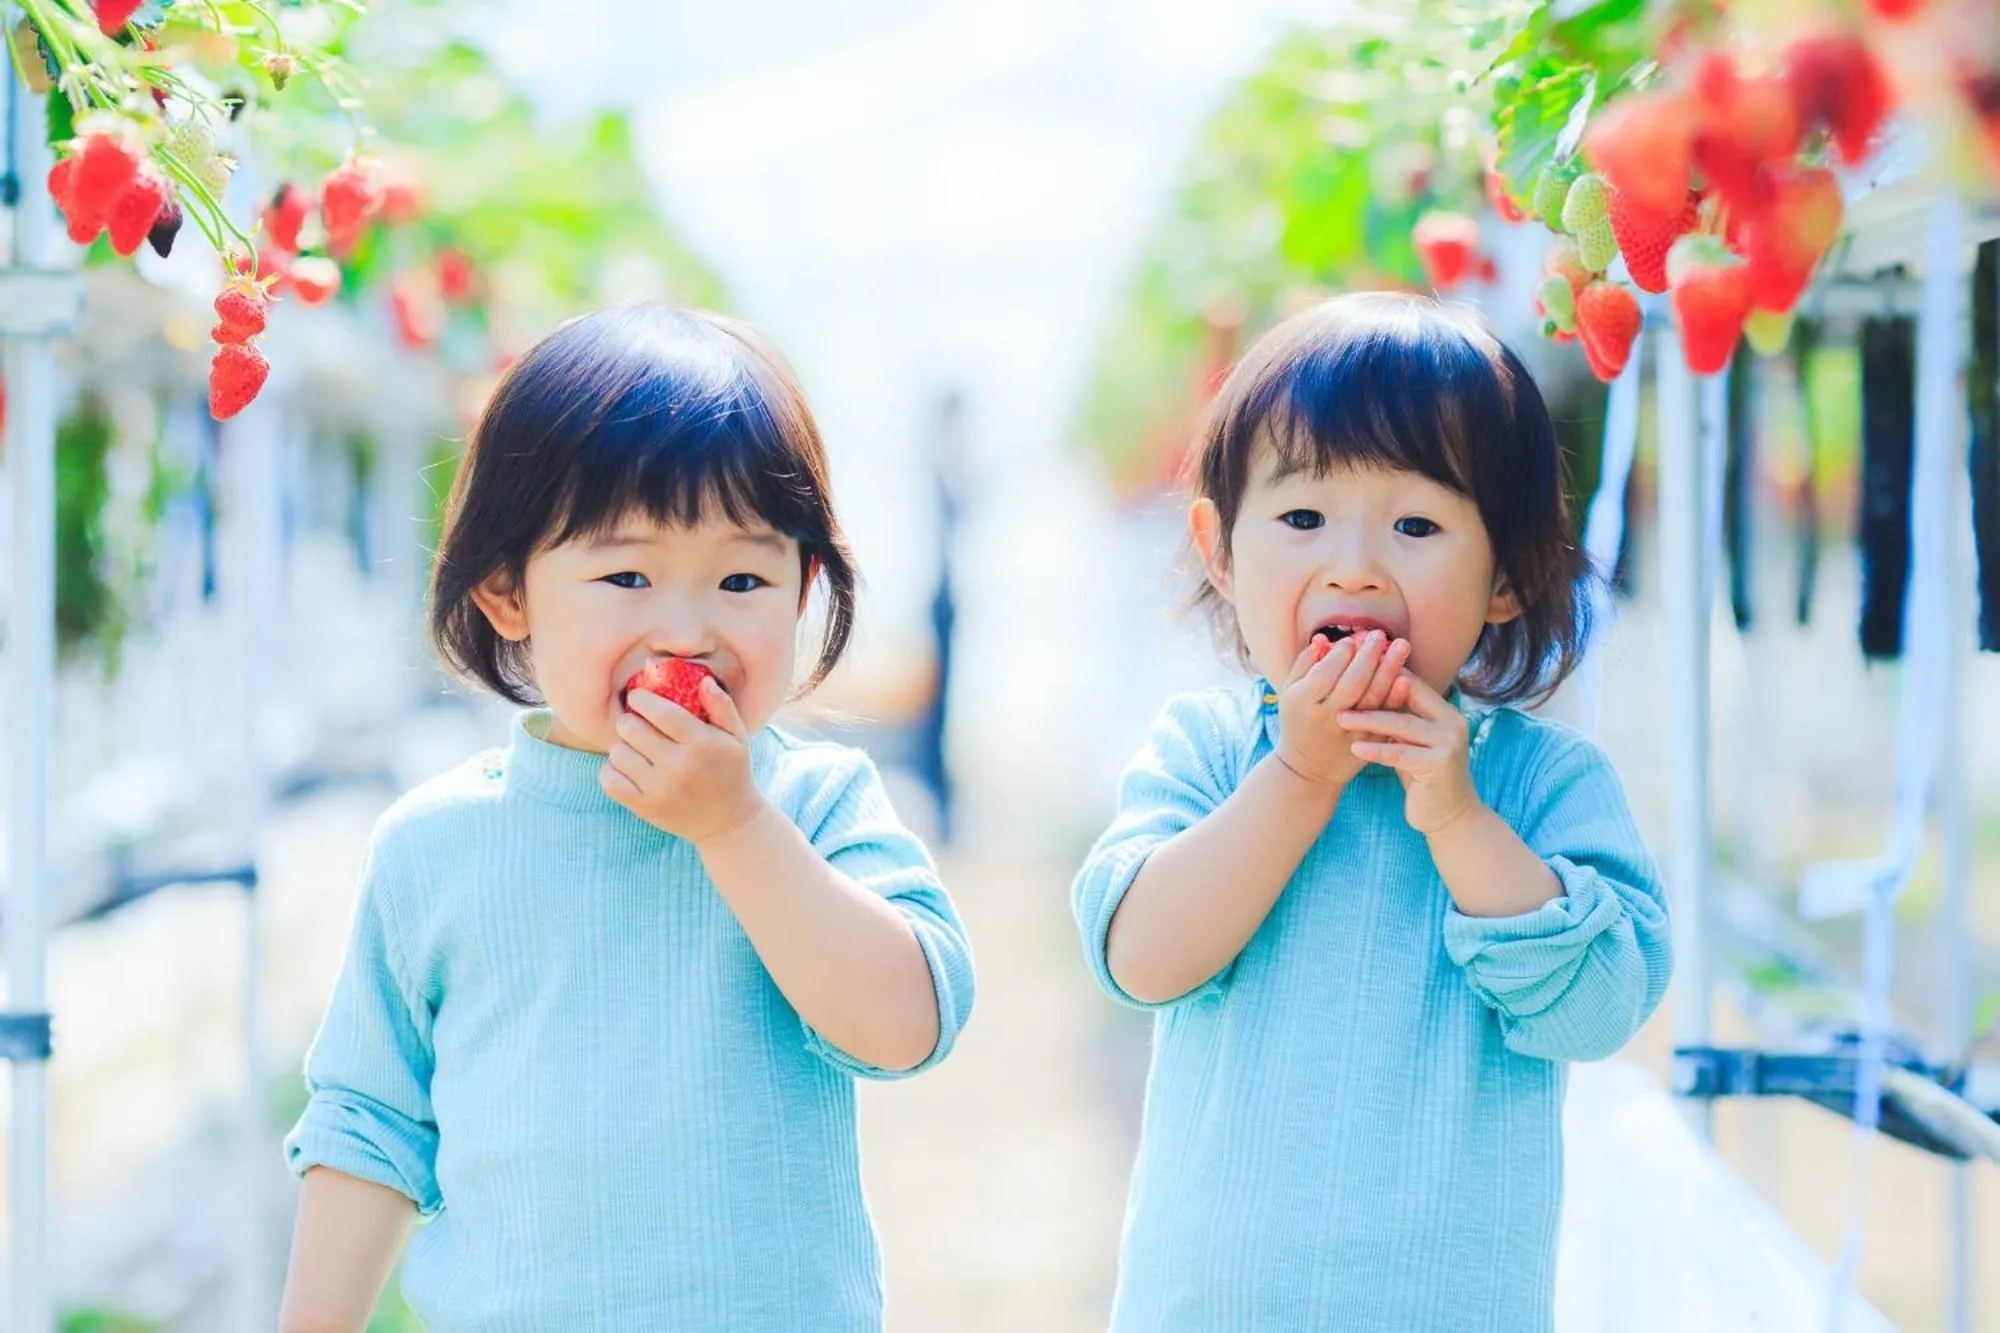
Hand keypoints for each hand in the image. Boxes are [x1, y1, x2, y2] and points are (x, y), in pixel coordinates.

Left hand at [601, 678, 765, 843]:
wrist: (727, 822)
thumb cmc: (731, 771)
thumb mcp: (737, 737)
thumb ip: (722, 706)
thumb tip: (702, 681)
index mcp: (701, 744)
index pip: (660, 712)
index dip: (641, 700)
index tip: (638, 698)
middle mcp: (678, 766)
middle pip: (631, 729)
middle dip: (630, 721)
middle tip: (638, 725)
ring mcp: (659, 789)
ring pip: (618, 752)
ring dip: (622, 746)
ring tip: (636, 749)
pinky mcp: (644, 808)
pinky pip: (609, 779)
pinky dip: (612, 769)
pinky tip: (627, 767)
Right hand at [1272, 630, 1411, 788]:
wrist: (1308, 769)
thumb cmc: (1299, 722)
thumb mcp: (1291, 693)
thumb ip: (1305, 664)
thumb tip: (1324, 639)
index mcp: (1303, 702)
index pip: (1325, 672)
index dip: (1341, 653)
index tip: (1353, 639)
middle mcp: (1327, 716)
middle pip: (1352, 682)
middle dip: (1369, 655)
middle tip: (1380, 634)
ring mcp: (1349, 731)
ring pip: (1372, 698)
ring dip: (1389, 669)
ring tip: (1401, 645)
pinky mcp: (1367, 742)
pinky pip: (1384, 718)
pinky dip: (1395, 697)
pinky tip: (1406, 678)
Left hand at [1339, 672, 1481, 833]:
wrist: (1450, 816)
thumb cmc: (1423, 776)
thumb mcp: (1412, 743)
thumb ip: (1401, 719)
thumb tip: (1369, 689)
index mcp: (1445, 712)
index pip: (1412, 683)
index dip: (1383, 672)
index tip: (1352, 666)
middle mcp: (1451, 723)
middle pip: (1408, 696)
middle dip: (1373, 688)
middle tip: (1340, 684)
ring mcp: (1448, 744)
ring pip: (1402, 724)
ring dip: (1368, 720)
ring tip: (1340, 718)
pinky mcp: (1439, 766)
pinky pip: (1400, 754)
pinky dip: (1376, 750)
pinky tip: (1354, 748)